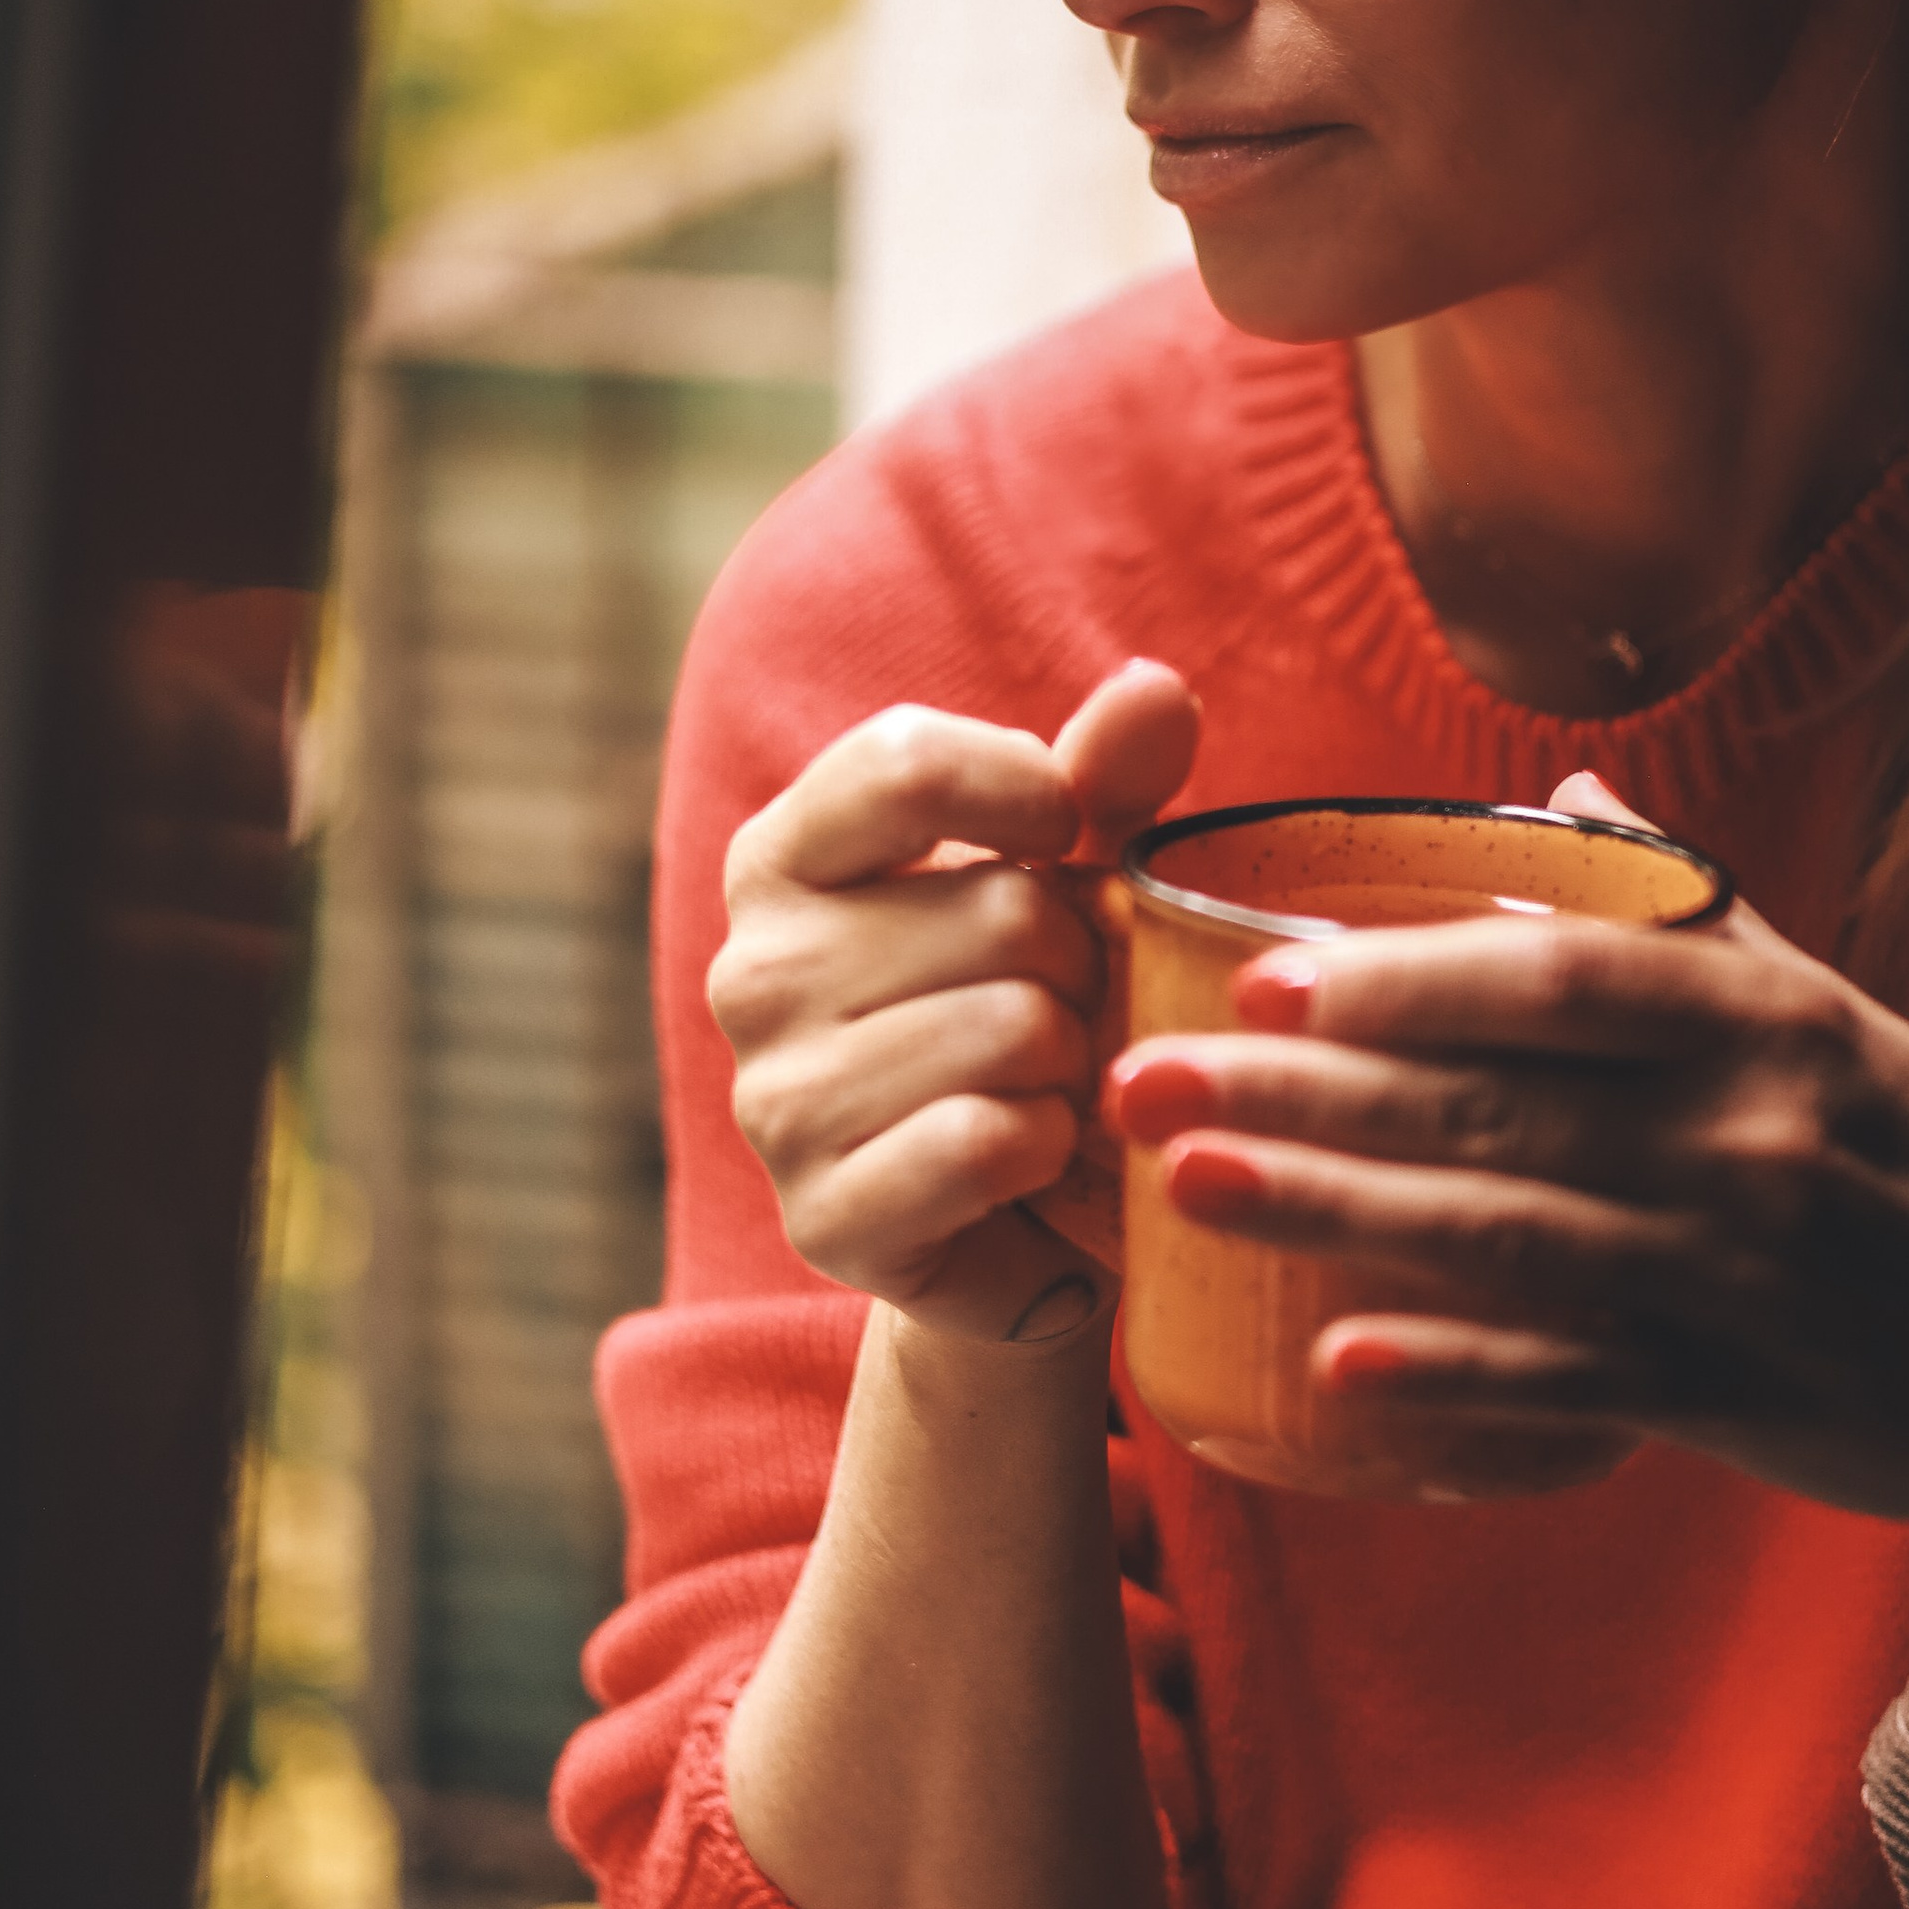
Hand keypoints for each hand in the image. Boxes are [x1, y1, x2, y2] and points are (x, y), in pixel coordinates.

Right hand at [712, 660, 1197, 1350]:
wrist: (1016, 1223)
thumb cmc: (1033, 1012)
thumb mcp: (1072, 876)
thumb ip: (1106, 778)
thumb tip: (1155, 685)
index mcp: (784, 859)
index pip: (906, 761)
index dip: (1029, 793)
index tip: (1062, 844)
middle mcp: (754, 971)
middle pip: (1000, 908)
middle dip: (1083, 962)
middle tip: (1070, 1009)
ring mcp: (775, 1101)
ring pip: (1011, 1028)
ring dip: (1076, 1062)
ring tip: (1052, 1084)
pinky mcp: (824, 1216)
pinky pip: (989, 1141)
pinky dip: (1050, 1147)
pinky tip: (1033, 1159)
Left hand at [1108, 773, 1908, 1606]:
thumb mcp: (1840, 1012)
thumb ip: (1687, 914)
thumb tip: (1557, 802)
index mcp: (1764, 1024)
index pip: (1557, 977)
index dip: (1402, 974)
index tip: (1260, 970)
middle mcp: (1743, 1139)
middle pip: (1486, 1106)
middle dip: (1297, 1091)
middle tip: (1138, 1080)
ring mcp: (1735, 1276)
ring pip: (1495, 1238)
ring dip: (1326, 1216)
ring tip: (1185, 1190)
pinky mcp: (1731, 1400)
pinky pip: (1564, 1386)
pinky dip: (1447, 1378)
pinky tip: (1329, 1367)